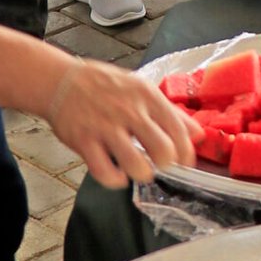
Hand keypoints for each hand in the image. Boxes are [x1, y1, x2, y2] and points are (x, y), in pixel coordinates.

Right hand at [45, 57, 198, 188]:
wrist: (62, 81)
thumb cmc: (106, 86)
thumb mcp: (142, 89)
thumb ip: (171, 112)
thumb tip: (198, 134)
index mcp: (147, 97)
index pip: (179, 131)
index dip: (187, 154)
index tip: (185, 163)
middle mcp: (129, 112)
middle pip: (163, 150)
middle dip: (167, 165)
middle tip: (160, 165)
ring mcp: (106, 127)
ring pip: (135, 165)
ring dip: (142, 174)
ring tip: (139, 169)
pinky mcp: (85, 141)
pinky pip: (104, 172)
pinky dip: (115, 180)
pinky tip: (117, 174)